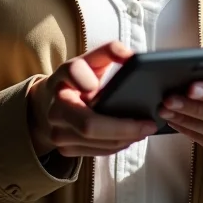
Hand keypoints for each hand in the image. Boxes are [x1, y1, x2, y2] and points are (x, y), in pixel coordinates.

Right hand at [28, 41, 157, 157]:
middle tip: (149, 125)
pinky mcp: (64, 148)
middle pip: (88, 124)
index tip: (95, 86)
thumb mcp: (93, 59)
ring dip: (124, 139)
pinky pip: (94, 152)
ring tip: (144, 131)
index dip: (81, 79)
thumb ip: (111, 51)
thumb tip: (131, 56)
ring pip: (94, 141)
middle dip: (123, 127)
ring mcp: (57, 130)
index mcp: (63, 75)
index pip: (71, 72)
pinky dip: (116, 146)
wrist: (53, 101)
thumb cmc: (81, 77)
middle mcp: (56, 105)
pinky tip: (129, 138)